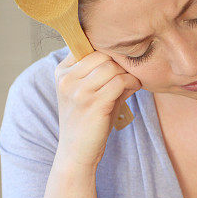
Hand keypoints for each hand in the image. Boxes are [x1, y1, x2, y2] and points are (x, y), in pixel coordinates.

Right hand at [55, 51, 140, 166]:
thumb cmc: (87, 120)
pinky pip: (120, 82)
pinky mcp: (94, 104)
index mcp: (62, 72)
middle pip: (102, 54)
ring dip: (127, 73)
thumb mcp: (88, 92)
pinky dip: (132, 83)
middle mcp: (67, 79)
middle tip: (128, 75)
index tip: (117, 63)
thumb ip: (103, 72)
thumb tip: (129, 53)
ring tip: (132, 82)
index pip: (87, 45)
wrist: (76, 152)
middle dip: (119, 63)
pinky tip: (135, 88)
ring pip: (112, 67)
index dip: (107, 52)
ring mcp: (79, 92)